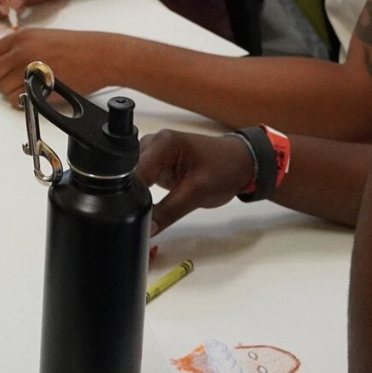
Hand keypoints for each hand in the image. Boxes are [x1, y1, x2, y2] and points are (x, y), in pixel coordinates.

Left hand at [0, 28, 119, 103]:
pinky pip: (15, 99)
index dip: (1, 63)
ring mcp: (27, 70)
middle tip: (19, 81)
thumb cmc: (80, 47)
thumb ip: (25, 46)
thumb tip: (12, 61)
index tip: (9, 69)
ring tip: (31, 89)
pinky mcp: (36, 87)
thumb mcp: (46, 37)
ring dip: (13, 91)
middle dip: (5, 78)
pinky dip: (22, 102)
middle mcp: (21, 51)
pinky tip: (36, 96)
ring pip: (3, 88)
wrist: (99, 56)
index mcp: (23, 37)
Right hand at [137, 130, 253, 235]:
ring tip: (140, 213)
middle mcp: (154, 142)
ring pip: (134, 176)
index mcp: (163, 143)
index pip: (135, 171)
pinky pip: (143, 177)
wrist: (241, 163)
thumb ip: (168, 212)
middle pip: (130, 172)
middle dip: (131, 196)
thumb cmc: (224, 170)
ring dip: (137, 194)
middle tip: (134, 219)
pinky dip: (144, 191)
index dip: (130, 195)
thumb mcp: (196, 194)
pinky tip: (148, 205)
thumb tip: (146, 230)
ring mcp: (154, 151)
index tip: (130, 217)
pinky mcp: (158, 162)